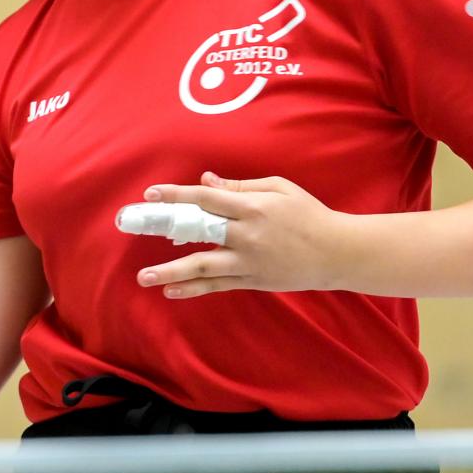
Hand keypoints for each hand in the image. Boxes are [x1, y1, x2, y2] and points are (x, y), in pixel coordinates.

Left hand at [133, 172, 361, 298]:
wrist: (337, 253)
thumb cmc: (308, 214)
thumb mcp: (279, 189)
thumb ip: (241, 186)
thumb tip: (207, 181)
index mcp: (253, 207)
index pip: (207, 198)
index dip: (178, 195)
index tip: (152, 194)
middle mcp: (246, 235)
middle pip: (198, 231)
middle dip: (164, 227)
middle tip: (134, 227)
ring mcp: (248, 261)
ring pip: (203, 266)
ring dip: (171, 271)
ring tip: (144, 277)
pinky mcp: (252, 280)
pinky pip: (217, 286)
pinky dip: (194, 289)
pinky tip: (172, 291)